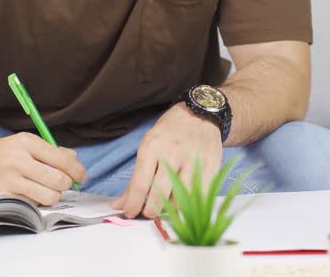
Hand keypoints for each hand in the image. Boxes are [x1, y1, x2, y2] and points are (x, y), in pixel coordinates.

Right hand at [0, 133, 87, 205]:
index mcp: (27, 142)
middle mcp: (19, 159)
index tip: (81, 176)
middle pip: (59, 179)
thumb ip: (51, 150)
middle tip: (64, 184)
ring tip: (49, 190)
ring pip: (50, 195)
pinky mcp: (5, 195)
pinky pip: (34, 203)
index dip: (77, 170)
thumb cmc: (2, 152)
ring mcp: (11, 179)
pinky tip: (33, 193)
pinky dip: (39, 201)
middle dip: (66, 184)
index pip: (62, 159)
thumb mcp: (24, 143)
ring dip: (54, 195)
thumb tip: (74, 159)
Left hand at [110, 104, 221, 218]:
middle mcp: (172, 154)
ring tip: (165, 207)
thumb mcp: (147, 147)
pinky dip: (189, 204)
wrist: (199, 115)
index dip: (133, 204)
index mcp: (152, 148)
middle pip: (159, 195)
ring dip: (170, 209)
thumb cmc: (169, 132)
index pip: (140, 184)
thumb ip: (135, 179)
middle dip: (150, 211)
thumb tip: (119, 204)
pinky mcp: (210, 168)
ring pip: (180, 199)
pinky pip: (198, 197)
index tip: (130, 213)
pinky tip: (182, 202)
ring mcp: (192, 162)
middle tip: (147, 213)